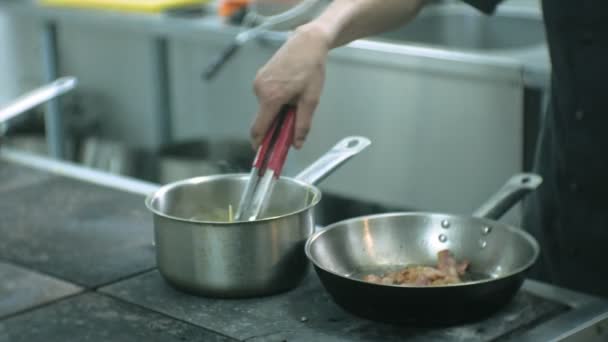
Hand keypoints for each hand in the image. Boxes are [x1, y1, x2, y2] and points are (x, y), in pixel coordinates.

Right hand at [251, 24, 329, 149]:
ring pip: (265, 108)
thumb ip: (302, 124)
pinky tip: (290, 92)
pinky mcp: (260, 77)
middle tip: (293, 123)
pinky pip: (265, 97)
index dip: (260, 143)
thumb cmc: (311, 68)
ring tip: (296, 100)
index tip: (263, 154)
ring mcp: (258, 82)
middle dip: (275, 126)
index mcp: (271, 98)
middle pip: (263, 119)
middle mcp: (260, 90)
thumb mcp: (311, 99)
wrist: (307, 42)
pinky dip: (275, 101)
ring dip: (277, 112)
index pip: (258, 128)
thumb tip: (296, 144)